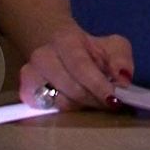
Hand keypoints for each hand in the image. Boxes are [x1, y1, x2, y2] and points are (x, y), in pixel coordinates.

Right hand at [17, 21, 133, 112]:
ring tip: (94, 99)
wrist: (56, 44)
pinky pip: (49, 109)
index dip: (97, 85)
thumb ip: (121, 60)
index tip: (114, 100)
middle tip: (110, 104)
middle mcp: (42, 56)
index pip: (81, 66)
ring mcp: (30, 75)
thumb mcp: (113, 46)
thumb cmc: (89, 49)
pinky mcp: (25, 92)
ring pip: (60, 102)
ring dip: (82, 105)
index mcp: (65, 40)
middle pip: (70, 88)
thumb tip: (123, 80)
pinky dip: (66, 109)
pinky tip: (75, 101)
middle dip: (94, 99)